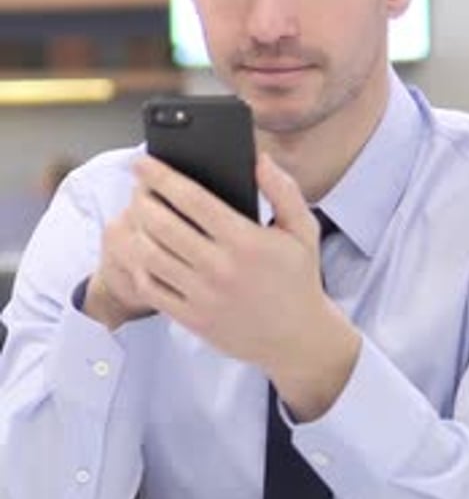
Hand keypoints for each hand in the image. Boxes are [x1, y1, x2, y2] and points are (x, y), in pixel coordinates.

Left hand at [117, 151, 360, 419]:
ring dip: (134, 232)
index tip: (143, 162)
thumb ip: (283, 191)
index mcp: (246, 241)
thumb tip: (259, 159)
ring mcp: (204, 296)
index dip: (162, 177)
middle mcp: (221, 268)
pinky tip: (141, 253)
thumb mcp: (304, 230)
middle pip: (162, 225)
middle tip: (136, 189)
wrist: (298, 339)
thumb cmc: (298, 278)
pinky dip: (139, 267)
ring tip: (134, 218)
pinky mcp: (193, 319)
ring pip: (150, 257)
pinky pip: (151, 289)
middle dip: (141, 200)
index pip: (193, 200)